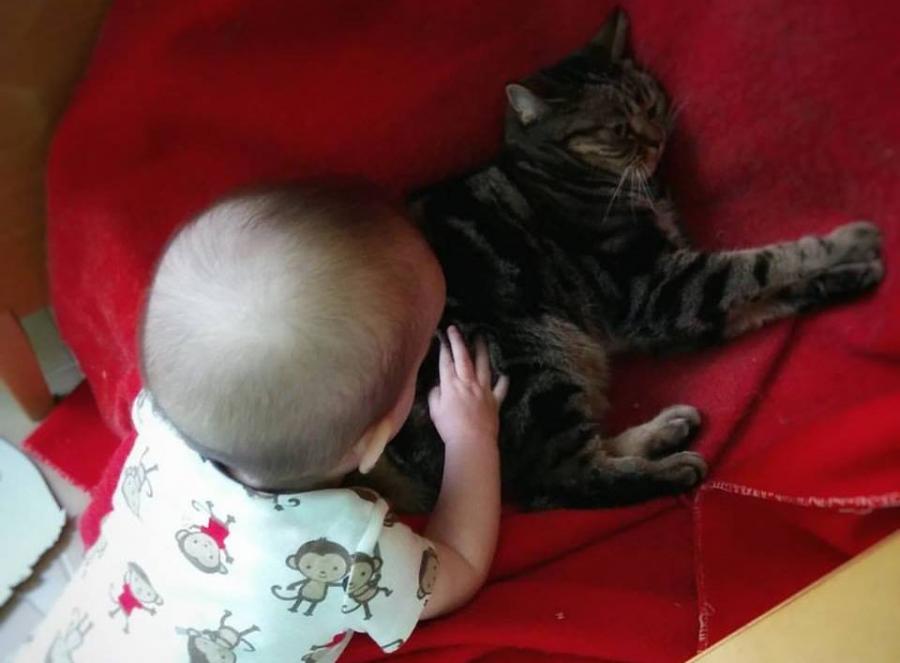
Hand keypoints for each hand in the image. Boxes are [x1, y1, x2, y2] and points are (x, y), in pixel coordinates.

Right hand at [428, 326, 508, 446]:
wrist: (473, 442)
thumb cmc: (450, 428)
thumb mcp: (435, 411)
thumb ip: (435, 395)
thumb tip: (438, 386)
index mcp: (451, 385)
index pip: (446, 361)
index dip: (444, 347)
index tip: (442, 335)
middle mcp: (468, 382)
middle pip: (464, 357)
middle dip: (459, 341)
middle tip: (456, 328)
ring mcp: (484, 390)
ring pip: (484, 365)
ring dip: (482, 350)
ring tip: (482, 337)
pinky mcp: (495, 400)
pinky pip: (501, 387)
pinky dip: (503, 378)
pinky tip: (504, 372)